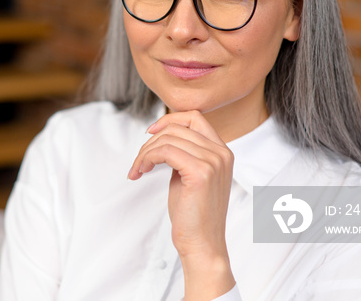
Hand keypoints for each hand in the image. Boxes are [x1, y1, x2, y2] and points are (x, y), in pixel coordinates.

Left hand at [128, 110, 235, 299]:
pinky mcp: (201, 172)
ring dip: (145, 152)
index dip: (169, 120)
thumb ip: (183, 154)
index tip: (150, 133)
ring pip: (168, 138)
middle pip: (177, 127)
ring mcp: (213, 161)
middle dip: (151, 141)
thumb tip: (161, 136)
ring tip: (138, 169)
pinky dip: (147, 158)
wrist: (202, 245)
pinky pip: (165, 151)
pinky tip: (141, 171)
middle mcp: (221, 153)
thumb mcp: (189, 175)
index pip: (195, 117)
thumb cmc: (193, 215)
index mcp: (222, 151)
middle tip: (139, 162)